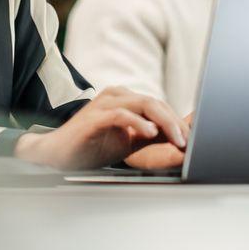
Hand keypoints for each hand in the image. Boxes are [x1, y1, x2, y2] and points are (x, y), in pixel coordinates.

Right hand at [15, 87, 188, 170]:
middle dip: (174, 122)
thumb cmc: (92, 146)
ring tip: (177, 138)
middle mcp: (116, 95)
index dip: (176, 121)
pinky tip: (151, 133)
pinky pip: (121, 115)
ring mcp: (104, 103)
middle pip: (154, 102)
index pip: (158, 105)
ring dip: (164, 122)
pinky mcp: (94, 117)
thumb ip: (151, 136)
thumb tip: (179, 138)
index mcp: (124, 98)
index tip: (191, 137)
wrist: (57, 154)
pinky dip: (138, 123)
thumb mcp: (128, 141)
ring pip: (142, 104)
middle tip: (187, 140)